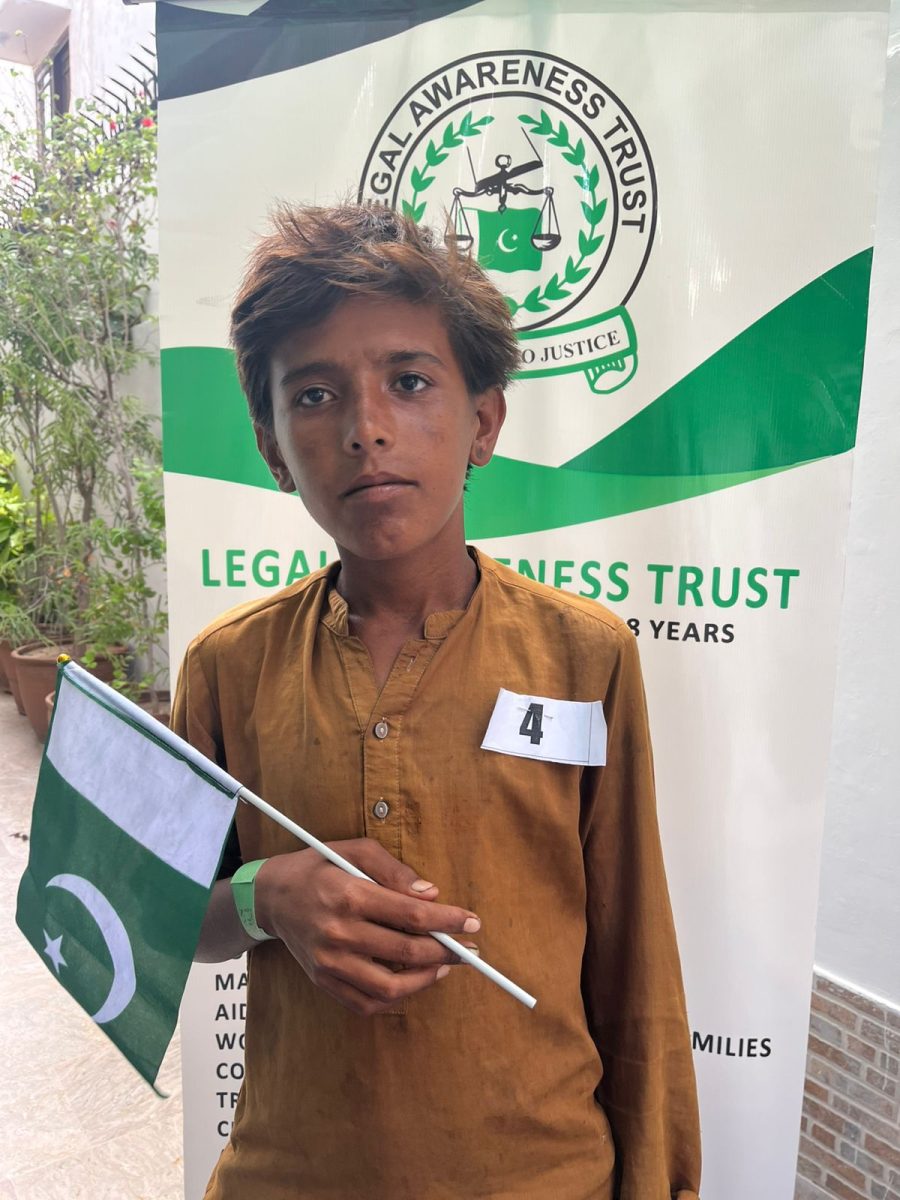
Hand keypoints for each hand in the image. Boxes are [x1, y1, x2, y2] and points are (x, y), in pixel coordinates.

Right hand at [254, 839, 480, 1015]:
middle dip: (446, 952)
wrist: (272, 896)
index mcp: (350, 896)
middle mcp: (338, 933)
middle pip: (406, 953)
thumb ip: (395, 872)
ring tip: (443, 967)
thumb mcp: (355, 851)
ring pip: (389, 987)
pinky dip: (395, 997)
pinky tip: (412, 981)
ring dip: (425, 980)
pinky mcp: (323, 981)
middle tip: (467, 949)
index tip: (472, 922)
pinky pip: (365, 1003)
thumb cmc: (319, 867)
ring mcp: (329, 963)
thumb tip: (431, 896)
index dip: (448, 921)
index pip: (412, 916)